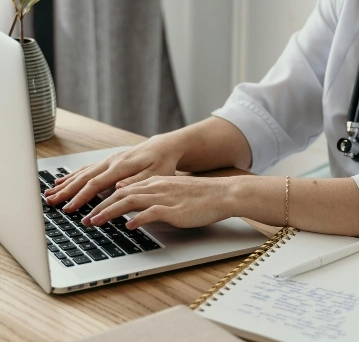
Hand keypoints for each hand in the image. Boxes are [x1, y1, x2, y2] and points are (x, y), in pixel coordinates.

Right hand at [45, 136, 182, 211]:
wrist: (164, 148)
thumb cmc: (162, 163)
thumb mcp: (156, 175)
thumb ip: (136, 182)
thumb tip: (118, 187)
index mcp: (121, 167)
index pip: (96, 184)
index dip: (81, 197)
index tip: (70, 209)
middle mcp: (111, 162)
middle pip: (84, 178)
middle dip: (67, 191)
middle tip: (51, 203)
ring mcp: (109, 160)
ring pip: (82, 173)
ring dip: (65, 184)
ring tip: (50, 194)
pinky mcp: (109, 161)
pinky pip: (87, 168)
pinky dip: (73, 175)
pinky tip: (62, 181)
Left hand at [81, 176, 233, 228]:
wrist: (221, 193)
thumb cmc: (200, 196)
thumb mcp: (172, 192)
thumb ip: (153, 195)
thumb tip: (134, 203)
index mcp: (155, 183)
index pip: (123, 189)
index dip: (104, 200)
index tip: (91, 210)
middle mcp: (156, 187)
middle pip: (120, 194)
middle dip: (99, 207)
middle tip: (86, 219)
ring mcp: (164, 197)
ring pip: (129, 201)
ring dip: (109, 212)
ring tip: (96, 223)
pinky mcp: (174, 209)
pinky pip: (151, 213)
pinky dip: (137, 219)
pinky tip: (129, 226)